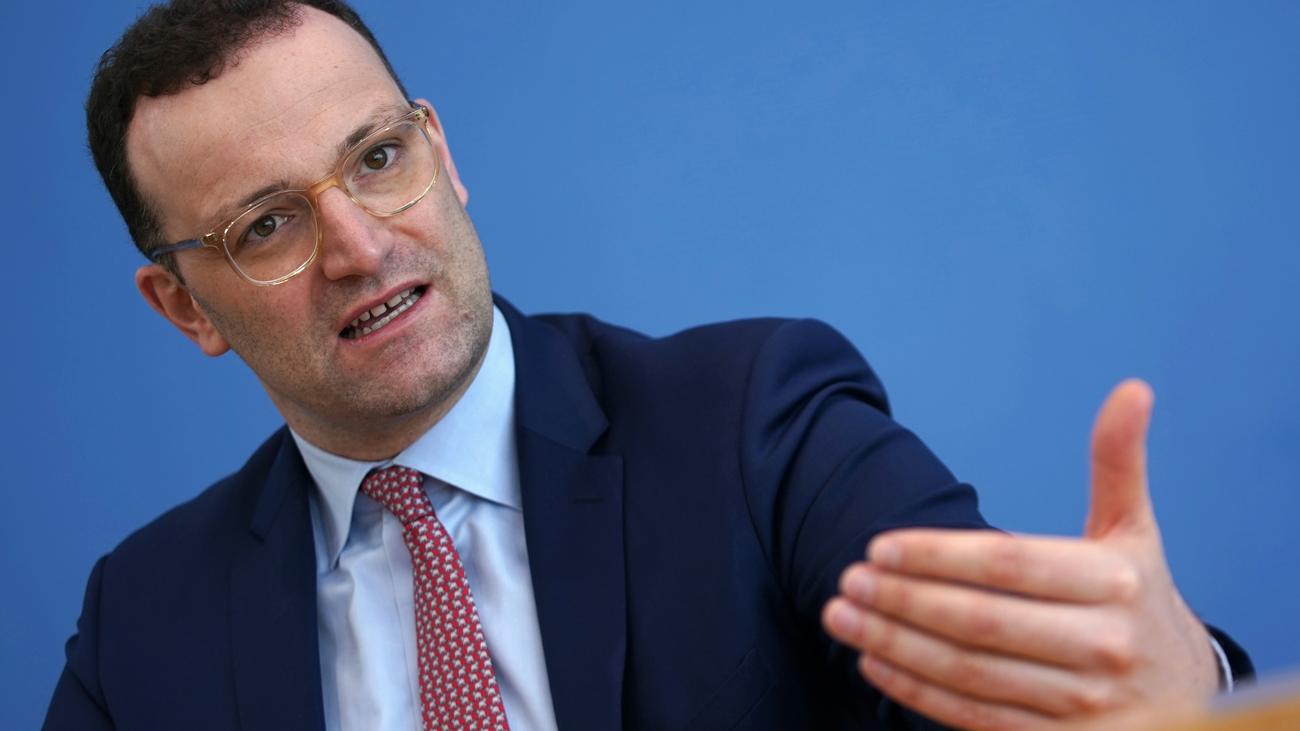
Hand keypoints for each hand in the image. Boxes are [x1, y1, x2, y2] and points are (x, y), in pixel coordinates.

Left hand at [821, 379, 1219, 730]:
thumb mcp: (1134, 531)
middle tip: (846, 580)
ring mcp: (1084, 706)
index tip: (877, 546)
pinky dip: (918, 692)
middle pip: (980, 622)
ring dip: (895, 645)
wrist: (1186, 695)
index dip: (937, 556)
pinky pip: (975, 717)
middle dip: (902, 601)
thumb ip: (1119, 462)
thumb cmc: (1138, 600)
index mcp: (1116, 583)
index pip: (1008, 565)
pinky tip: (873, 663)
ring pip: (969, 673)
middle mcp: (1104, 647)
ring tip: (840, 617)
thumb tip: (1130, 389)